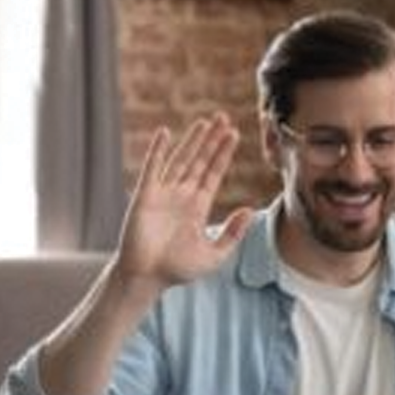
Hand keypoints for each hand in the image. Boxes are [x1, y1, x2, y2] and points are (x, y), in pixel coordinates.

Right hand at [117, 112, 253, 291]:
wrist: (146, 278)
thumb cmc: (176, 270)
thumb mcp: (213, 255)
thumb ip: (232, 233)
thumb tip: (249, 211)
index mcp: (198, 207)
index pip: (214, 174)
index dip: (223, 154)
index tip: (234, 134)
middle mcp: (182, 196)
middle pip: (200, 161)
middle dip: (212, 140)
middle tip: (223, 117)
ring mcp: (163, 194)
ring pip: (181, 160)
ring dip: (192, 141)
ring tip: (204, 122)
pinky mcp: (145, 196)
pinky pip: (153, 169)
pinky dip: (158, 150)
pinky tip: (165, 133)